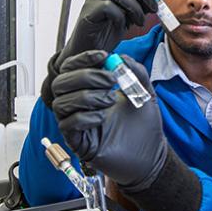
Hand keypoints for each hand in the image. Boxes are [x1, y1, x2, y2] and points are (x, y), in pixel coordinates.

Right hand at [40, 0, 168, 105]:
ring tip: (140, 22)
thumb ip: (139, 8)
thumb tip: (157, 0)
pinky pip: (108, 7)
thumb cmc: (106, 36)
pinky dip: (120, 16)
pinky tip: (123, 27)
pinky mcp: (88, 12)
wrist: (88, 54)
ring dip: (134, 7)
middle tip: (155, 7)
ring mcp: (93, 0)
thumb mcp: (128, 20)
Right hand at [49, 50, 167, 190]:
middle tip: (110, 79)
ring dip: (86, 96)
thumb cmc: (143, 125)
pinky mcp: (77, 143)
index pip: (72, 68)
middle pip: (61, 82)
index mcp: (89, 89)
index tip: (103, 56)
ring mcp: (76, 124)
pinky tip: (103, 117)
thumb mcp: (144, 92)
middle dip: (85, 76)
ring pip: (61, 103)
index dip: (83, 59)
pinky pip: (67, 125)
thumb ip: (135, 72)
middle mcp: (78, 105)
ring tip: (111, 100)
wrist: (150, 154)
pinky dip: (84, 117)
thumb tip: (121, 58)